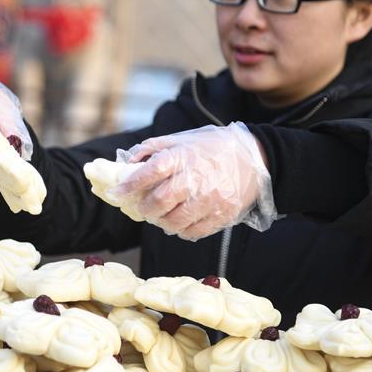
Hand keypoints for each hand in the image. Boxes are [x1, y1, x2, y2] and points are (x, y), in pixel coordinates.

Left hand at [111, 122, 276, 239]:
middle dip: (144, 208)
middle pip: (160, 201)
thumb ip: (153, 148)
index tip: (115, 193)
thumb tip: (127, 162)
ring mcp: (210, 200)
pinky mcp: (221, 216)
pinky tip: (179, 220)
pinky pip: (192, 232)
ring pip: (173, 222)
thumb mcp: (183, 139)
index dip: (129, 185)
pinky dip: (180, 229)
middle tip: (141, 207)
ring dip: (161, 221)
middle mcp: (196, 179)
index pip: (150, 172)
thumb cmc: (213, 148)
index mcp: (184, 157)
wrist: (255, 159)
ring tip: (160, 215)